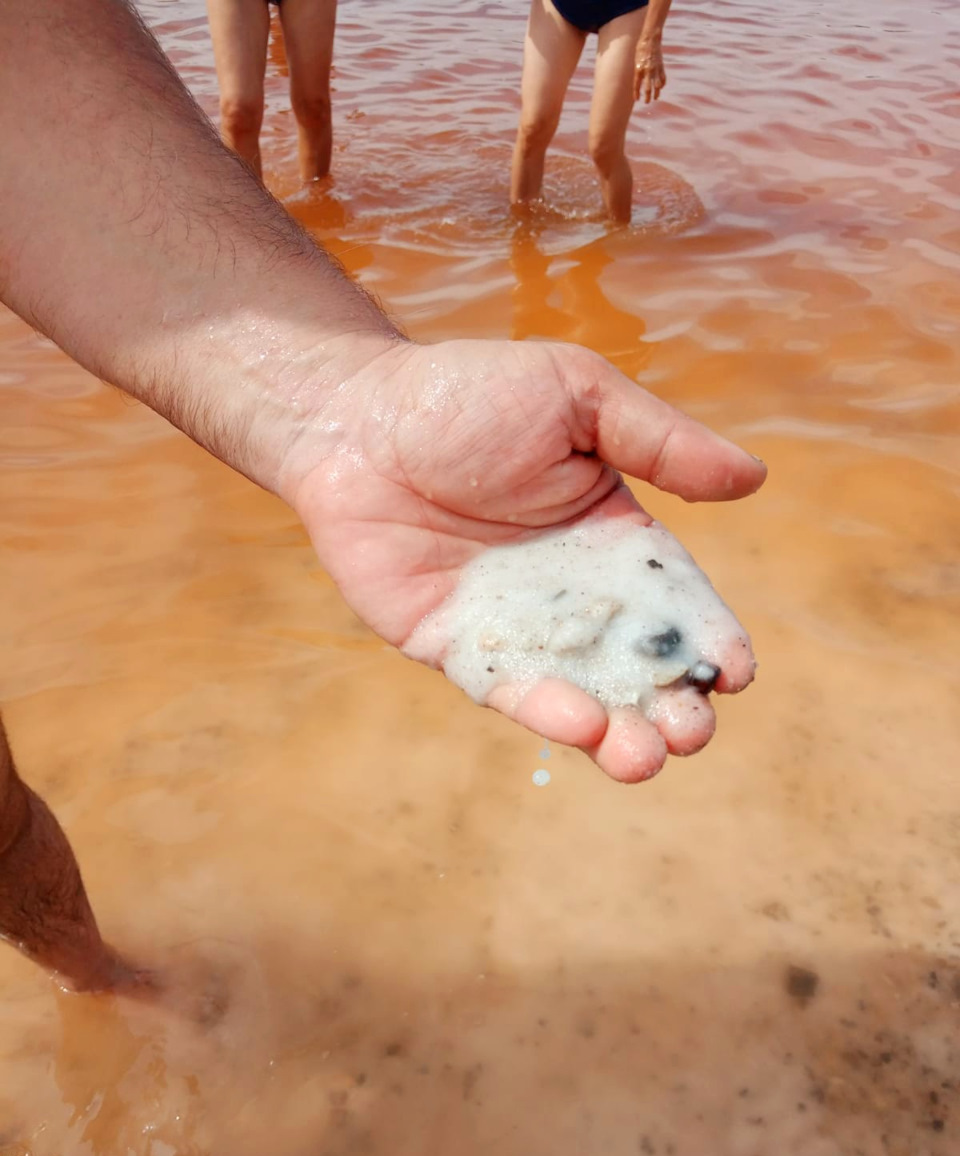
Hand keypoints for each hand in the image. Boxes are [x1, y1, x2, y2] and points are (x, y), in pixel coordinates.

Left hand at [282, 339, 764, 782]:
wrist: (356, 418)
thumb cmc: (469, 393)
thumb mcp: (578, 397)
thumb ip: (660, 441)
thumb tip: (755, 477)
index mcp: (611, 537)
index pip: (674, 600)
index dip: (708, 638)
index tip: (739, 673)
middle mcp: (569, 592)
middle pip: (633, 662)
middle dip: (670, 704)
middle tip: (693, 733)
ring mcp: (514, 627)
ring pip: (577, 691)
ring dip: (615, 732)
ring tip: (646, 759)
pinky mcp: (456, 649)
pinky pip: (505, 688)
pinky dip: (542, 711)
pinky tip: (579, 726)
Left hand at [634, 36, 666, 103]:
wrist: (651, 39)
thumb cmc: (641, 49)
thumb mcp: (636, 61)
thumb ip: (637, 71)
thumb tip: (639, 82)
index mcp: (639, 69)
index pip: (636, 85)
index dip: (636, 94)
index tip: (637, 100)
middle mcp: (647, 71)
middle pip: (648, 88)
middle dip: (647, 97)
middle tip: (647, 102)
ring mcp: (655, 69)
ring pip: (657, 85)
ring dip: (656, 93)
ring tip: (655, 98)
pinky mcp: (661, 66)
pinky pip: (663, 78)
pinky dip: (662, 84)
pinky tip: (661, 87)